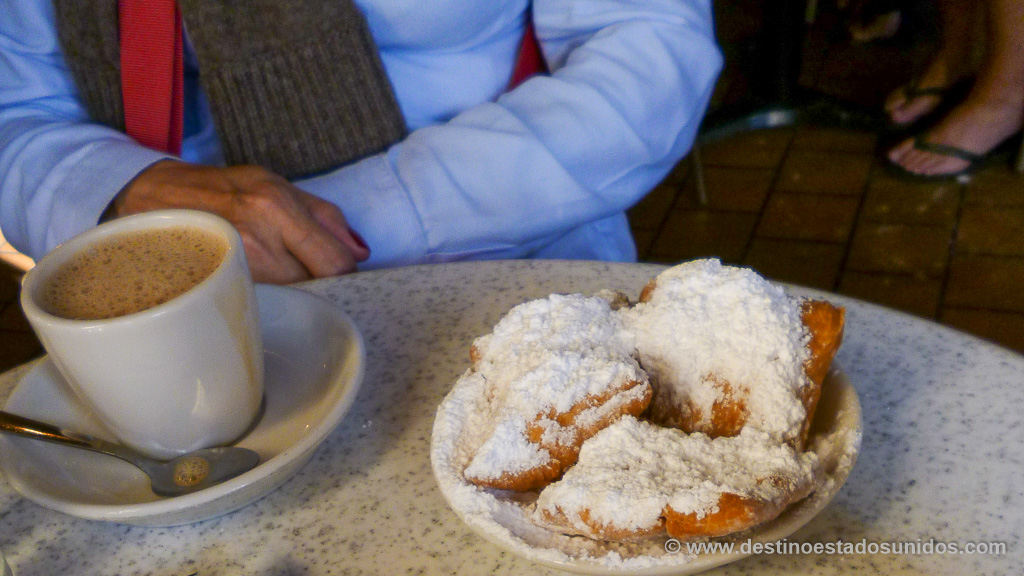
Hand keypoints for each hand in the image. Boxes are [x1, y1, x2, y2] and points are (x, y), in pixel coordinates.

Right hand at [109, 160, 369, 283]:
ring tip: (284, 278)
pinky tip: (266, 289)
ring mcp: (235, 269)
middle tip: (312, 275)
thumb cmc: (217, 189)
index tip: (343, 271)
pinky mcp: (219, 289)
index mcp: (275, 208)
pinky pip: (266, 305)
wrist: (148, 200)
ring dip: (299, 294)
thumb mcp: (274, 183)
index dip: (346, 272)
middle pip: (317, 286)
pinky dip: (274, 301)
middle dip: (324, 283)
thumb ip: (324, 215)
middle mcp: (257, 240)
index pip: (334, 262)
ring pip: (293, 300)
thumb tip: (360, 252)